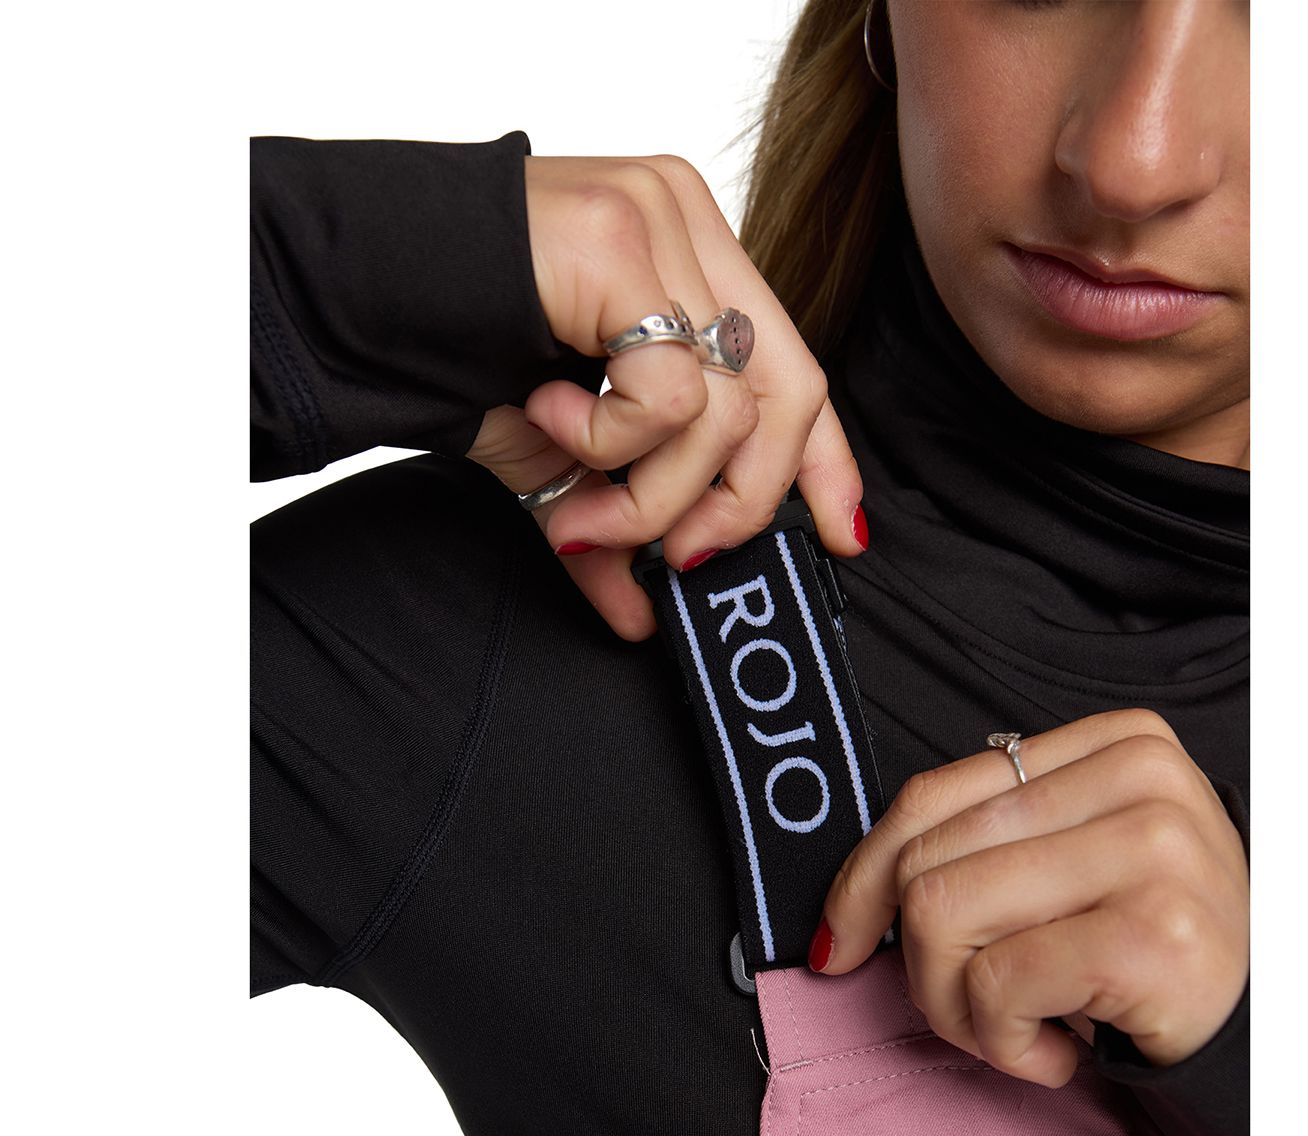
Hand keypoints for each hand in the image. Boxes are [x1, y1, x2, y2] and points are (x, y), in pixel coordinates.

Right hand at [464, 154, 865, 640]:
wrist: (340, 296)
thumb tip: (644, 616)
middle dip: (744, 505)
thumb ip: (617, 523)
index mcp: (689, 261)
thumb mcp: (558, 460)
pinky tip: (548, 413)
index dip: (825, 462)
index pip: (792, 367)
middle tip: (683, 560)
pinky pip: (671, 395)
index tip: (842, 535)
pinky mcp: (621, 241)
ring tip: (577, 503)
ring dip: (655, 498)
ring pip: (728, 412)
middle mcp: (688, 224)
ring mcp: (659, 221)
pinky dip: (614, 445)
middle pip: (788, 392)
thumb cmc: (449, 354)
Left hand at [813, 709, 1249, 1088]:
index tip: (839, 943)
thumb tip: (843, 913)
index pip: (931, 795)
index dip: (861, 877)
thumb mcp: (1070, 872)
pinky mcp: (1155, 933)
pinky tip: (1060, 1054)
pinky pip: (995, 988)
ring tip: (1019, 1031)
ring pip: (941, 918)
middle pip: (927, 862)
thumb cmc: (1153, 954)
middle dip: (922, 965)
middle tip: (980, 1010)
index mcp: (1116, 743)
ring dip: (956, 1010)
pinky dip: (1004, 1045)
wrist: (1267, 1038)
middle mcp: (1142, 779)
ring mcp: (1155, 850)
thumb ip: (982, 852)